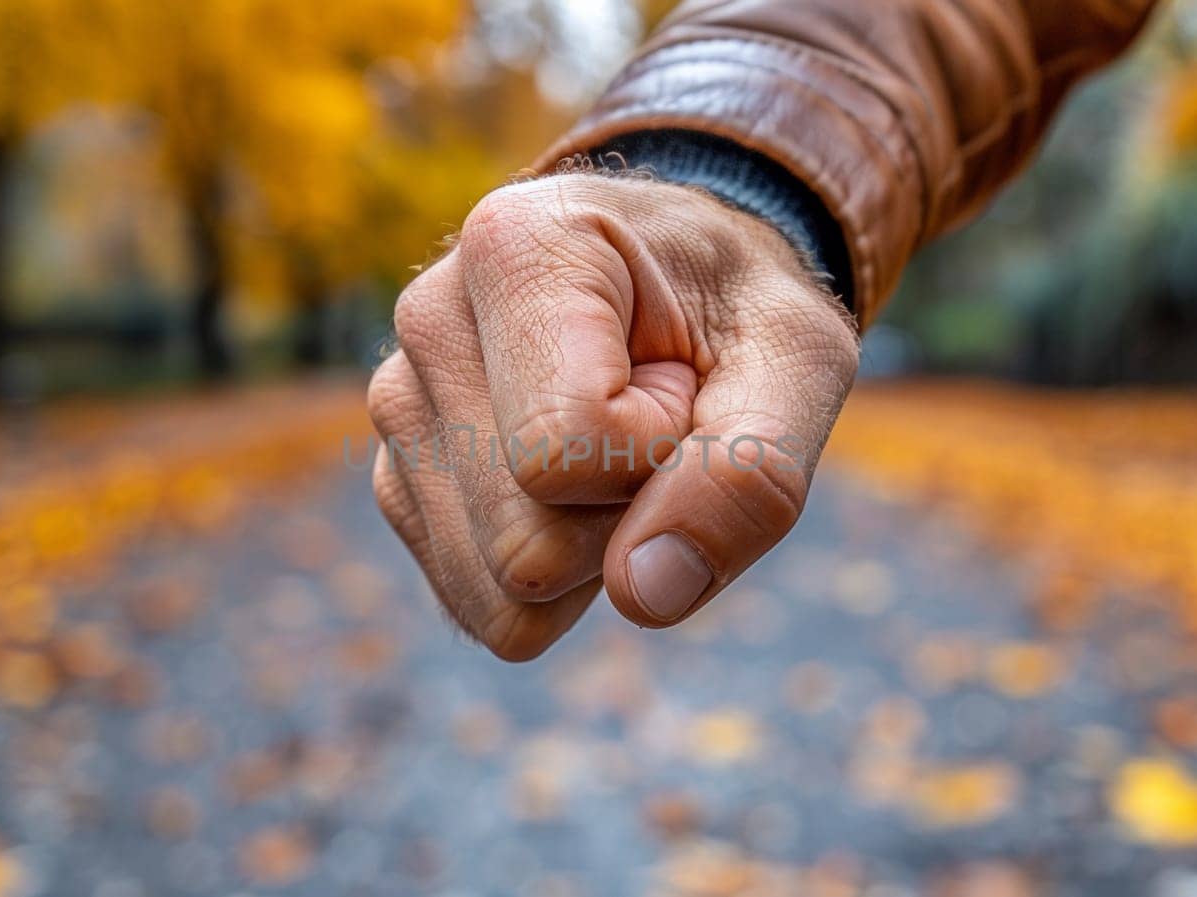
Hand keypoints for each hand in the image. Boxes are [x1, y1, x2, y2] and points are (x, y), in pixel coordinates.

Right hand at [368, 173, 859, 659]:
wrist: (687, 281)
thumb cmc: (741, 309)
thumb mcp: (798, 362)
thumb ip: (752, 474)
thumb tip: (644, 595)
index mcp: (516, 248)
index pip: (566, 449)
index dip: (660, 452)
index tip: (683, 377)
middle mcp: (429, 320)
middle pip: (524, 543)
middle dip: (626, 511)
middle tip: (656, 413)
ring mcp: (397, 407)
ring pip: (497, 591)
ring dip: (590, 548)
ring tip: (615, 439)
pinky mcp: (398, 480)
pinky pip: (482, 608)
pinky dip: (554, 576)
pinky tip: (574, 481)